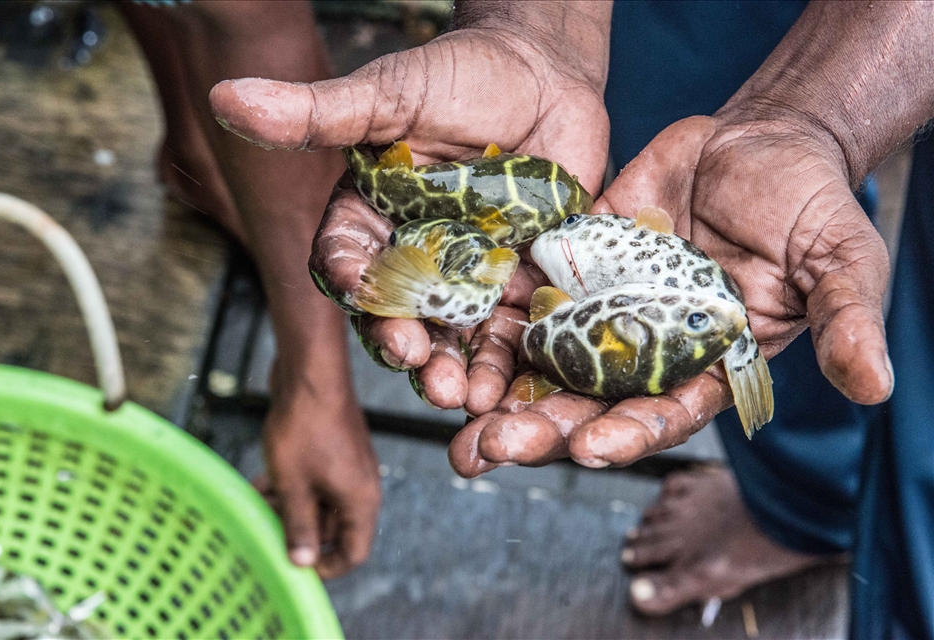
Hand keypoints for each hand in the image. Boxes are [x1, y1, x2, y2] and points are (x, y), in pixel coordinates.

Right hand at [210, 16, 611, 415]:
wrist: (544, 70)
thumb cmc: (460, 74)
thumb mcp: (389, 95)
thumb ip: (317, 112)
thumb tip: (226, 98)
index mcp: (372, 217)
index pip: (346, 259)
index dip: (346, 277)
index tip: (354, 288)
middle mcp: (416, 254)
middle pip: (400, 313)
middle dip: (404, 343)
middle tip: (416, 363)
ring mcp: (470, 270)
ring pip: (456, 331)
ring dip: (456, 367)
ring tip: (463, 396)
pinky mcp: (520, 278)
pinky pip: (513, 325)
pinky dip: (511, 355)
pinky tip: (512, 385)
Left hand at [255, 361, 380, 579]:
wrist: (309, 373)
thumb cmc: (304, 428)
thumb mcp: (294, 485)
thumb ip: (298, 526)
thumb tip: (301, 563)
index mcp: (360, 501)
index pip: (354, 552)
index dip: (327, 568)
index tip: (294, 568)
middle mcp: (360, 486)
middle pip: (333, 528)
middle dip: (297, 532)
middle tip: (265, 528)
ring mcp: (347, 466)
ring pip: (318, 502)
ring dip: (289, 507)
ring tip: (257, 502)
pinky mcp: (334, 449)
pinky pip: (315, 479)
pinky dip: (292, 485)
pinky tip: (262, 481)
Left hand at [448, 114, 893, 475]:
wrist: (760, 143)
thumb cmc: (808, 207)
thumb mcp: (839, 261)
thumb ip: (845, 319)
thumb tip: (874, 385)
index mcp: (705, 364)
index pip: (662, 413)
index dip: (625, 434)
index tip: (586, 449)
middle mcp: (645, 346)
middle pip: (586, 398)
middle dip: (539, 427)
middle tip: (487, 450)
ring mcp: (605, 306)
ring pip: (546, 357)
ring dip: (501, 387)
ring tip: (453, 414)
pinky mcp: (576, 262)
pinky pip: (531, 290)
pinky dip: (495, 314)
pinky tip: (453, 335)